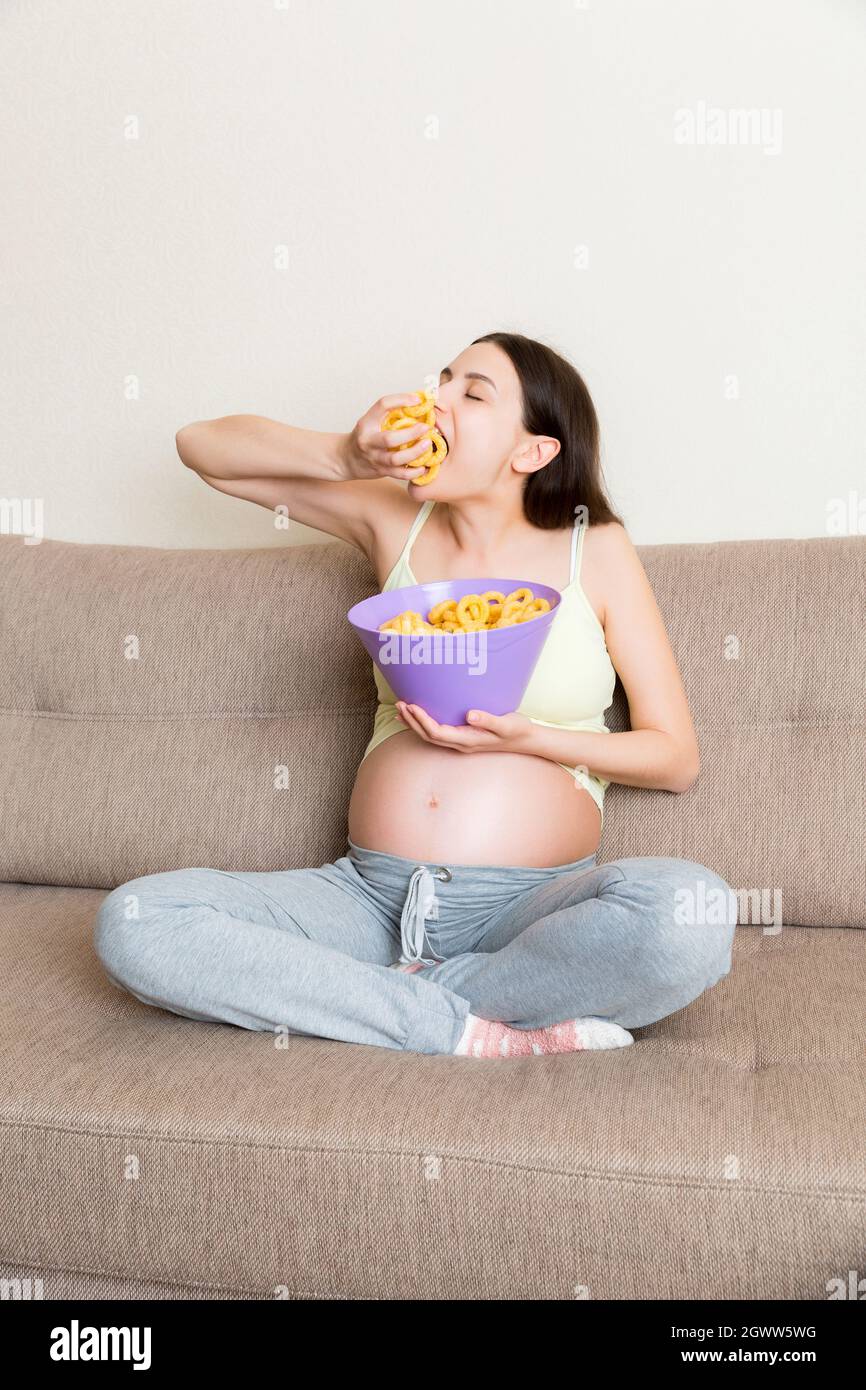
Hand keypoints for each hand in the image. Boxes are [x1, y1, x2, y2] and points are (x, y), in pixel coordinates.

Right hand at [340, 393, 433, 481]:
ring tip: (427, 445)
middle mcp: (368, 441)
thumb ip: (389, 414)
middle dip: (411, 433)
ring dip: (415, 452)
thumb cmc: (364, 436)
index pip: (383, 405)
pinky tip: (423, 467)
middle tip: (426, 427)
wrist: (346, 459)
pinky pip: (400, 474)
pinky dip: (414, 472)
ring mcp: (374, 458)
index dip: (401, 400)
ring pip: (395, 459)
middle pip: (390, 438)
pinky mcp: (381, 471)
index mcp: (367, 423)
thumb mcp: (371, 421)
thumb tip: (418, 405)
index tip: (417, 400)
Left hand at [394, 701, 535, 752]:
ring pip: (430, 737)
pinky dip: (423, 726)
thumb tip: (470, 714)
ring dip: (414, 724)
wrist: (526, 741)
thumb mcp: (507, 723)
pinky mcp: (462, 738)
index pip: (437, 732)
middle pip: (428, 736)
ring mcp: (461, 743)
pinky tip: (416, 718)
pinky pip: (437, 735)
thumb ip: (489, 719)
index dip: (422, 720)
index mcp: (468, 740)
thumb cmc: (517, 730)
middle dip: (412, 721)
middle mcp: (461, 744)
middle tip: (399, 704)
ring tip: (400, 710)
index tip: (411, 705)